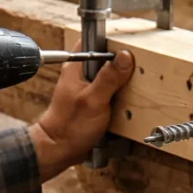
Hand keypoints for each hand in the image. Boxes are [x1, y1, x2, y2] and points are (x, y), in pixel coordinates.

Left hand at [29, 49, 134, 181]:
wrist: (60, 149)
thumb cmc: (70, 126)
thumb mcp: (95, 99)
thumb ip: (109, 77)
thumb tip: (125, 56)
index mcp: (75, 67)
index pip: (94, 43)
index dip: (111, 45)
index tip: (127, 52)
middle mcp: (79, 74)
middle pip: (104, 58)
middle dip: (119, 63)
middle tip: (132, 71)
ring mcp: (85, 87)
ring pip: (108, 74)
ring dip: (120, 80)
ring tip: (128, 87)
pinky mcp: (92, 99)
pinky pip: (108, 89)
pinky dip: (117, 93)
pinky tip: (122, 100)